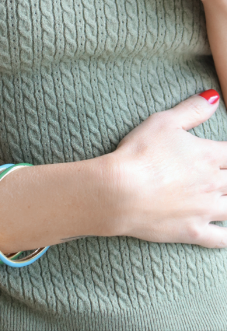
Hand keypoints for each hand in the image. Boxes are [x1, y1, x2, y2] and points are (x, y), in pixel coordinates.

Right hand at [108, 90, 226, 247]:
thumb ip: (192, 110)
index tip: (225, 155)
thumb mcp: (164, 121)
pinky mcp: (194, 232)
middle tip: (222, 177)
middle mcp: (213, 183)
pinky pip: (222, 239)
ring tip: (225, 197)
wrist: (120, 191)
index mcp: (209, 155)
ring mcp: (206, 210)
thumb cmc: (140, 152)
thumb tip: (213, 97)